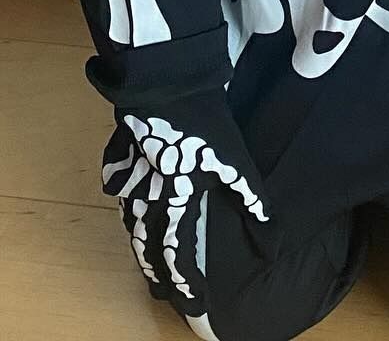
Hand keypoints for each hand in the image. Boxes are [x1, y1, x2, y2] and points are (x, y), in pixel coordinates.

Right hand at [102, 104, 268, 315]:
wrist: (166, 83)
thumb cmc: (203, 124)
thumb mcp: (234, 162)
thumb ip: (249, 200)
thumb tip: (269, 237)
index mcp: (174, 202)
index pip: (178, 255)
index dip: (186, 282)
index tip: (194, 304)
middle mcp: (146, 197)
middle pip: (147, 246)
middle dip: (156, 272)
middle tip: (163, 292)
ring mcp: (131, 175)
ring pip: (131, 220)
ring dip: (139, 243)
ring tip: (146, 256)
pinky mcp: (124, 153)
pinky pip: (119, 187)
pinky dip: (124, 201)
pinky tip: (123, 199)